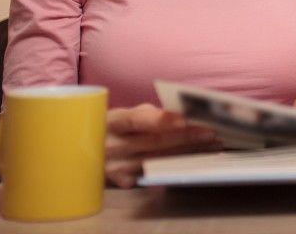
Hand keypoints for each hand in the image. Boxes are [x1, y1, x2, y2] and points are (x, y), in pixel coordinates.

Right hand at [105, 103, 219, 187]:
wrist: (82, 151)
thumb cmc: (110, 128)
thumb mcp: (121, 116)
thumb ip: (147, 116)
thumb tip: (183, 114)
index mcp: (111, 121)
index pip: (137, 119)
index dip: (161, 119)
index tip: (185, 120)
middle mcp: (111, 146)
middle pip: (154, 141)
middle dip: (187, 136)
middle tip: (213, 131)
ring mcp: (115, 167)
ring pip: (158, 159)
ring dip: (188, 152)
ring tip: (212, 145)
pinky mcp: (120, 182)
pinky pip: (152, 175)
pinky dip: (174, 167)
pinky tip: (193, 162)